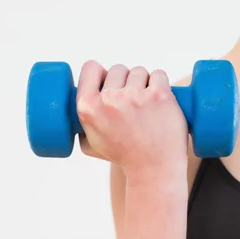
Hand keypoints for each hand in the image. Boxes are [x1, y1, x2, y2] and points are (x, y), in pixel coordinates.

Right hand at [76, 61, 188, 180]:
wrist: (153, 170)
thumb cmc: (123, 156)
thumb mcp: (91, 143)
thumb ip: (82, 123)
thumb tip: (78, 105)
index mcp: (88, 108)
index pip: (91, 68)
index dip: (101, 74)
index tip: (109, 83)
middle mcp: (110, 100)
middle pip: (118, 70)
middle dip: (125, 82)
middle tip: (132, 104)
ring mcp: (135, 96)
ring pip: (139, 72)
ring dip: (144, 84)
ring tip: (146, 107)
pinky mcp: (159, 95)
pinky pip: (159, 74)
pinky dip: (161, 85)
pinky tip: (159, 101)